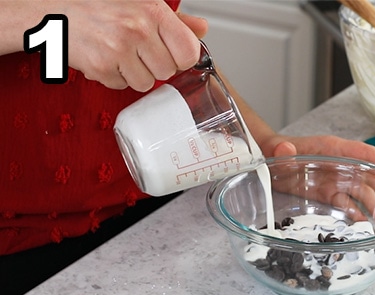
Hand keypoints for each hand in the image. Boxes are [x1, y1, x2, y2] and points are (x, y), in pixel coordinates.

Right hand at [60, 0, 208, 90]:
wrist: (52, 9)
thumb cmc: (97, 4)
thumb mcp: (141, 3)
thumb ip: (175, 19)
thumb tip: (201, 28)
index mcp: (152, 11)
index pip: (189, 52)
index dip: (181, 57)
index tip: (171, 53)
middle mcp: (138, 30)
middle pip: (168, 71)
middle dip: (155, 64)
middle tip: (137, 50)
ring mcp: (118, 50)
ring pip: (146, 82)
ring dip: (134, 73)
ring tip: (119, 52)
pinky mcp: (100, 67)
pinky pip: (121, 86)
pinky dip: (114, 77)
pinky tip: (104, 57)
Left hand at [262, 134, 374, 226]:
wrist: (264, 159)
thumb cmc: (273, 149)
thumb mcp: (275, 149)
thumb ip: (282, 149)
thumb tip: (286, 149)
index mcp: (332, 148)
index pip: (365, 154)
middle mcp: (339, 164)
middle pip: (369, 175)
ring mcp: (334, 180)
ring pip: (360, 192)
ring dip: (373, 206)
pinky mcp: (327, 193)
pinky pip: (346, 204)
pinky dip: (355, 214)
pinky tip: (363, 224)